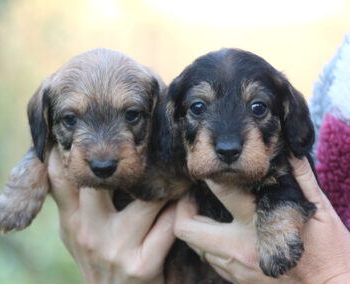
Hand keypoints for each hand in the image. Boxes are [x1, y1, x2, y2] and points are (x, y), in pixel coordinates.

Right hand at [48, 149, 175, 283]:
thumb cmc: (100, 261)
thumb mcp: (77, 234)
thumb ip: (73, 201)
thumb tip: (65, 159)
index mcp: (71, 223)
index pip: (61, 177)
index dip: (69, 149)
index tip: (85, 127)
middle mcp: (89, 233)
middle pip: (103, 180)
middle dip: (126, 162)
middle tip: (148, 146)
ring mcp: (115, 248)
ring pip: (148, 199)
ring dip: (167, 186)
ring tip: (176, 175)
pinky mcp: (143, 264)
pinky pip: (170, 223)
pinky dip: (183, 209)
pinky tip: (187, 202)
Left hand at [174, 156, 349, 283]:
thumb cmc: (332, 254)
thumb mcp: (322, 211)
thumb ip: (302, 178)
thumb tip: (289, 150)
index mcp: (258, 227)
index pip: (223, 191)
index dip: (212, 174)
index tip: (211, 169)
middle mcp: (239, 249)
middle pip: (187, 227)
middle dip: (182, 207)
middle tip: (193, 195)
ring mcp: (235, 269)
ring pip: (194, 245)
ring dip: (194, 225)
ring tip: (205, 210)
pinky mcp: (236, 281)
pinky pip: (209, 259)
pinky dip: (208, 242)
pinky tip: (221, 231)